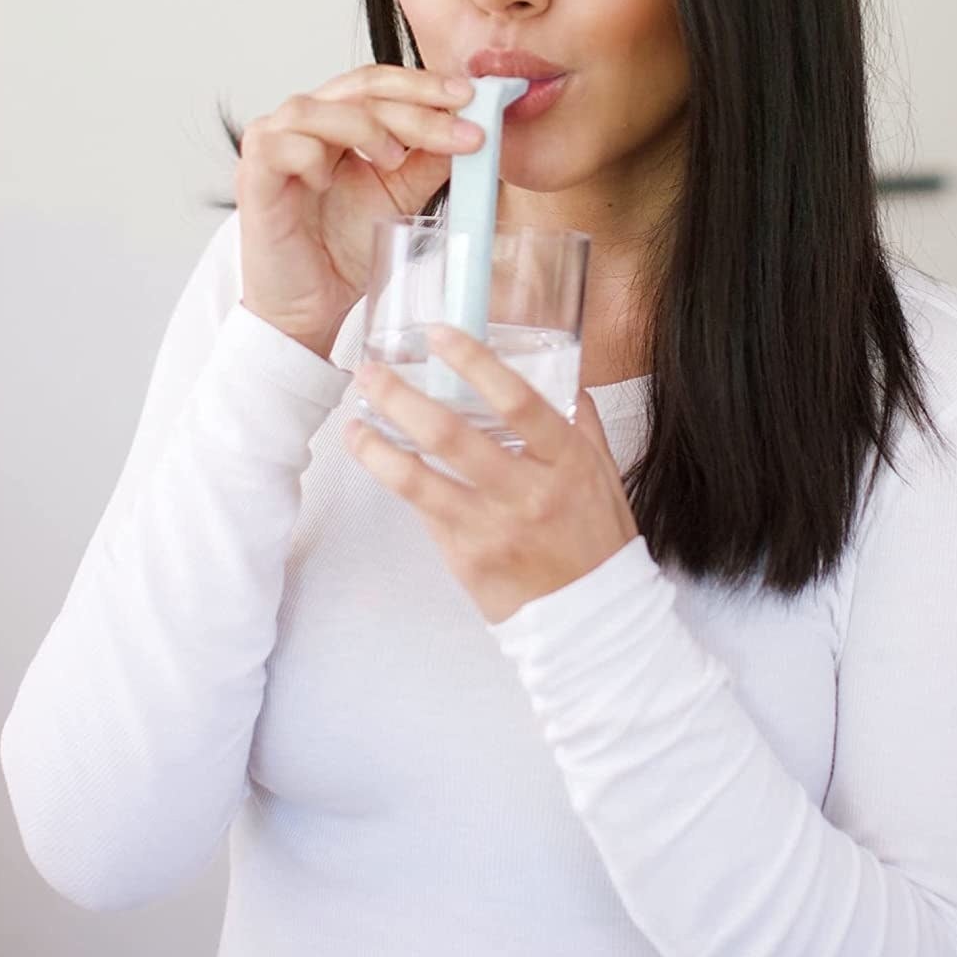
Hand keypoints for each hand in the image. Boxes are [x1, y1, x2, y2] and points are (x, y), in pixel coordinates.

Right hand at [235, 64, 483, 351]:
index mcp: (338, 119)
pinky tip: (328, 182)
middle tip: (460, 123)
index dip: (425, 85)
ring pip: (316, 109)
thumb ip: (429, 161)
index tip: (471, 98)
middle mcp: (304, 122)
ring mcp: (273, 144)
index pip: (380, 83)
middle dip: (415, 104)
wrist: (311, 305)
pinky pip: (279, 145)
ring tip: (394, 159)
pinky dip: (311, 156)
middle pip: (357, 88)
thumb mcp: (401, 196)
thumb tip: (470, 129)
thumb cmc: (343, 247)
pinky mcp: (253, 176)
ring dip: (364, 127)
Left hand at [343, 325, 639, 624]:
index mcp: (565, 461)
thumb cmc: (598, 539)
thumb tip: (562, 374)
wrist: (593, 621)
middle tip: (370, 372)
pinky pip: (425, 514)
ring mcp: (491, 530)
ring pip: (418, 482)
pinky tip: (381, 462)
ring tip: (353, 424)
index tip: (440, 334)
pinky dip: (400, 484)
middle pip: (451, 436)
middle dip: (401, 398)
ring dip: (376, 448)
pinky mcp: (466, 561)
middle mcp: (526, 493)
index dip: (474, 362)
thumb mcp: (603, 473)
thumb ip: (578, 422)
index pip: (517, 400)